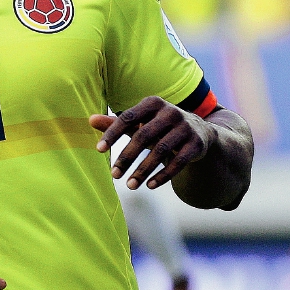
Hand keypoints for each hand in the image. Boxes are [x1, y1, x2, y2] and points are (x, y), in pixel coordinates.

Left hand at [90, 97, 214, 190]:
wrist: (199, 132)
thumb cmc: (160, 127)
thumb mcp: (140, 122)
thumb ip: (116, 123)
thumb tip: (90, 119)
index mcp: (153, 103)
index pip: (127, 118)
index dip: (112, 134)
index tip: (99, 150)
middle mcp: (170, 112)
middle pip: (143, 136)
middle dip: (127, 157)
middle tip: (114, 175)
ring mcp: (185, 127)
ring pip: (161, 151)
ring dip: (143, 170)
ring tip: (130, 185)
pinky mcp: (196, 144)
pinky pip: (178, 162)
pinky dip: (163, 176)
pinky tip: (150, 186)